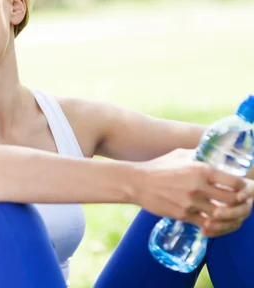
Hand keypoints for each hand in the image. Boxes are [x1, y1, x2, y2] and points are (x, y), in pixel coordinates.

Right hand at [134, 149, 252, 236]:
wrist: (136, 182)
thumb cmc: (159, 166)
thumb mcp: (180, 154)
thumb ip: (199, 156)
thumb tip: (214, 155)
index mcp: (201, 169)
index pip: (235, 182)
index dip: (244, 187)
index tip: (243, 189)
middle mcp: (198, 186)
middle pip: (232, 200)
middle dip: (239, 203)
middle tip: (238, 204)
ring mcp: (190, 202)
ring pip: (220, 215)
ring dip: (227, 216)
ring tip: (227, 214)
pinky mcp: (182, 215)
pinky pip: (206, 224)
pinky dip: (212, 225)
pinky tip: (212, 222)